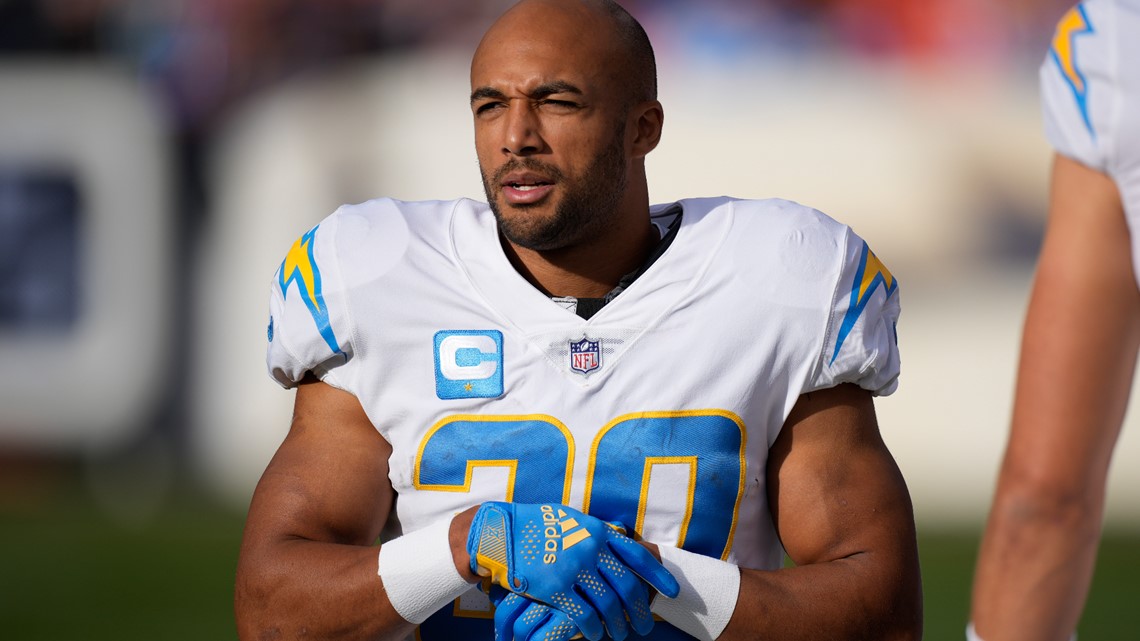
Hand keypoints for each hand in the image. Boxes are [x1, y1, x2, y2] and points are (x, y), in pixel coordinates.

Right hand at [467, 502, 678, 640]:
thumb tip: (619, 537)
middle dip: (640, 610)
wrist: (499, 531)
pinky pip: (584, 615)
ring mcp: (574, 567)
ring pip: (609, 604)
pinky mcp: (556, 587)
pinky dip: (594, 629)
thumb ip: (595, 532)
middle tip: (644, 626)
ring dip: (618, 625)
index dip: (657, 575)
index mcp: (598, 530)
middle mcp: (591, 548)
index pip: (637, 555)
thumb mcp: (571, 518)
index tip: (672, 591)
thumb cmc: (535, 524)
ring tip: (620, 635)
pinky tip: (595, 636)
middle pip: (627, 586)